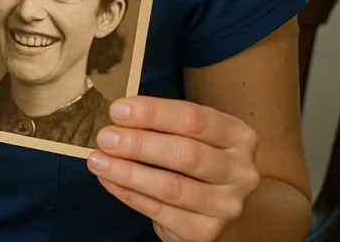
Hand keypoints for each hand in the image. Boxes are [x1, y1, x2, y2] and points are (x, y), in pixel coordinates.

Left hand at [87, 96, 260, 241]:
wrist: (218, 206)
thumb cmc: (198, 160)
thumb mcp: (193, 134)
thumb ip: (163, 123)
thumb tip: (118, 115)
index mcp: (238, 136)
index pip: (194, 118)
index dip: (153, 113)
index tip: (117, 110)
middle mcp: (240, 171)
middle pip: (185, 154)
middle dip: (138, 144)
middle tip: (105, 137)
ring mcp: (226, 205)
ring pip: (170, 187)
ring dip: (128, 172)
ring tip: (98, 160)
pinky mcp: (205, 232)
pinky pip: (159, 211)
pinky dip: (129, 194)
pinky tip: (109, 180)